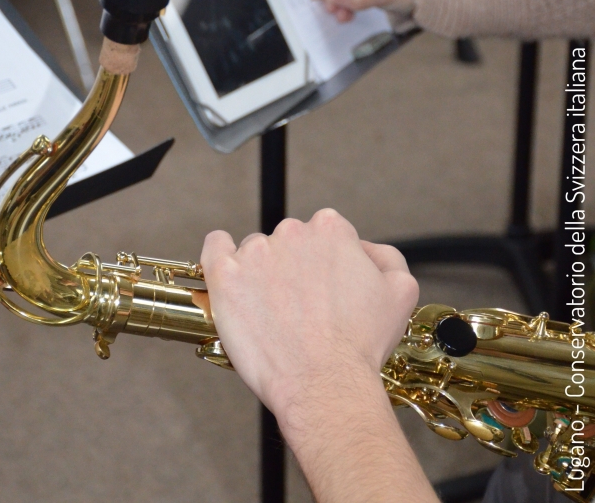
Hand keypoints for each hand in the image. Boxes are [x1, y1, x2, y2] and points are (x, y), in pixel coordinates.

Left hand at [200, 209, 418, 421]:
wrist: (324, 384)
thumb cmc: (360, 344)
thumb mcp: (400, 292)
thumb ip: (385, 256)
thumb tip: (363, 248)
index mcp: (331, 229)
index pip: (322, 233)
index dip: (323, 262)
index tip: (321, 287)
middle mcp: (292, 232)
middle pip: (287, 241)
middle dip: (292, 267)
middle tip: (299, 306)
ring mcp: (256, 252)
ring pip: (253, 251)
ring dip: (259, 272)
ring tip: (270, 312)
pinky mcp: (226, 274)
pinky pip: (215, 247)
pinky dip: (219, 253)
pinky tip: (230, 272)